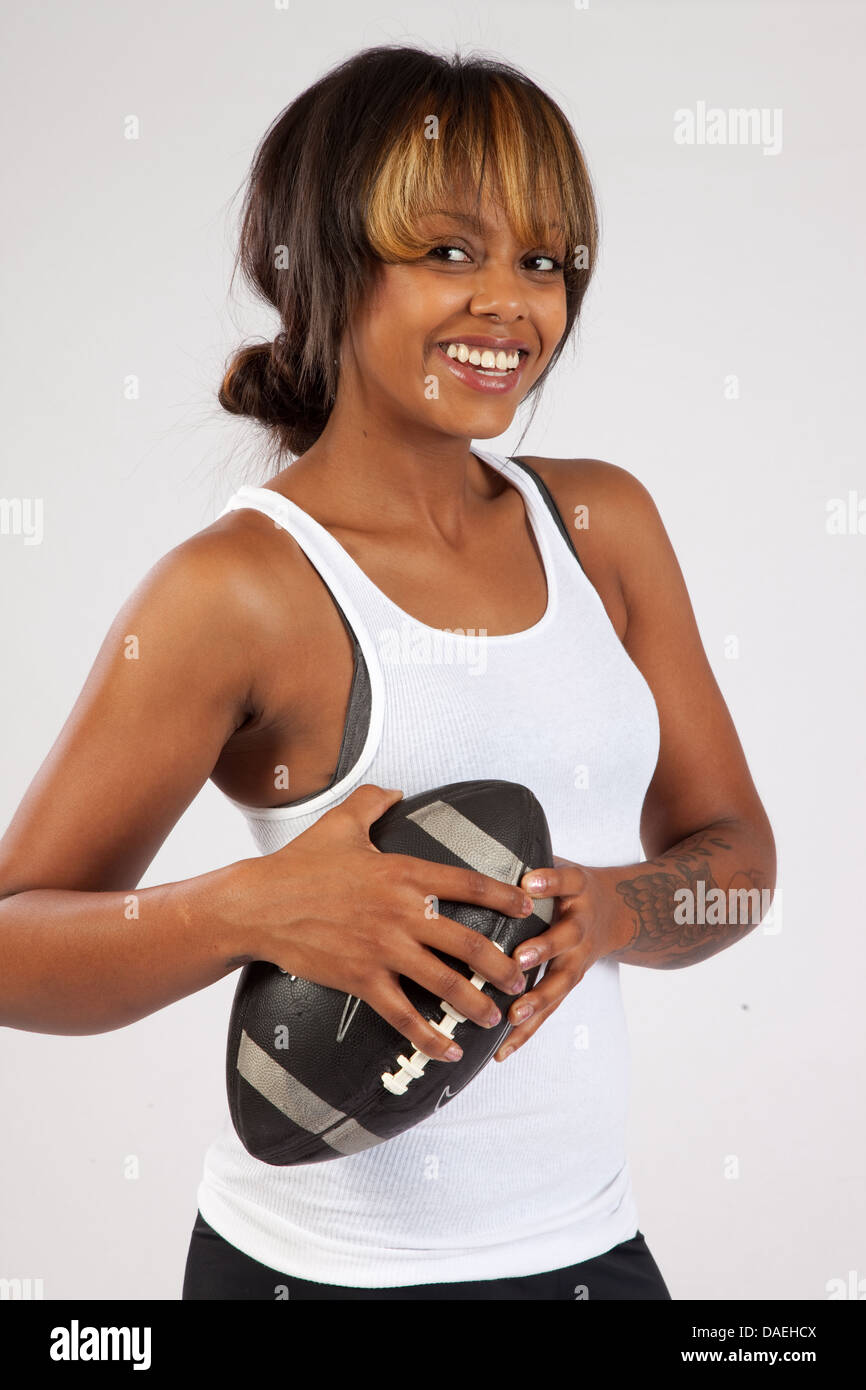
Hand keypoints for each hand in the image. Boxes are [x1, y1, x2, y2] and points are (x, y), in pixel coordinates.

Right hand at [231, 784, 530, 1064]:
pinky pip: (405, 1014)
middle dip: (502, 965)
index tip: (527, 908)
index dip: (502, 896)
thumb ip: (373, 802)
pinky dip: (429, 1036)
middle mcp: (402, 912)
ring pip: (445, 982)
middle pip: (469, 942)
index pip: (467, 884)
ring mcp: (383, 949)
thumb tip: (396, 790)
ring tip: (494, 1016)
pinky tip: (449, 1051)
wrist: (258, 904)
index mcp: (404, 873)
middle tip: (521, 979)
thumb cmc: (299, 863)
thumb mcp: (340, 823)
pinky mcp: (362, 979)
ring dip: (476, 1003)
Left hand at [493, 855, 629, 1061]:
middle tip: (518, 960)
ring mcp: (578, 958)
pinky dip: (526, 1031)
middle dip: (542, 950)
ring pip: (559, 983)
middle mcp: (580, 925)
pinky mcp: (568, 983)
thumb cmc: (571, 886)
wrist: (620, 911)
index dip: (550, 880)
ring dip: (536, 1000)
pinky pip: (548, 1010)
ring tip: (512, 1016)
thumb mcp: (560, 863)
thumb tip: (477, 840)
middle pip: (565, 938)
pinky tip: (502, 1050)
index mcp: (577, 889)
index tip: (529, 880)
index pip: (566, 879)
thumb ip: (529, 860)